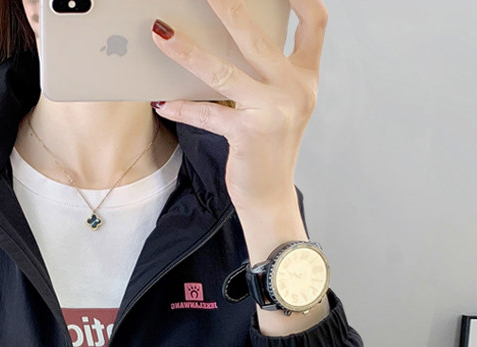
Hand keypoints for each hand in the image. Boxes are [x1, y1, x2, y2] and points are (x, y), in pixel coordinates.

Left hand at [150, 0, 327, 211]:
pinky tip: (161, 102)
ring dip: (187, 51)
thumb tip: (224, 44)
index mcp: (305, 79)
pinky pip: (207, 113)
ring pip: (222, 72)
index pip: (315, 23)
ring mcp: (272, 111)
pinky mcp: (248, 133)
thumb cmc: (268, 151)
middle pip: (258, 37)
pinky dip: (181, 107)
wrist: (270, 198)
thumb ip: (265, 76)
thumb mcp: (278, 108)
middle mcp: (294, 90)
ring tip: (161, 34)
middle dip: (229, 7)